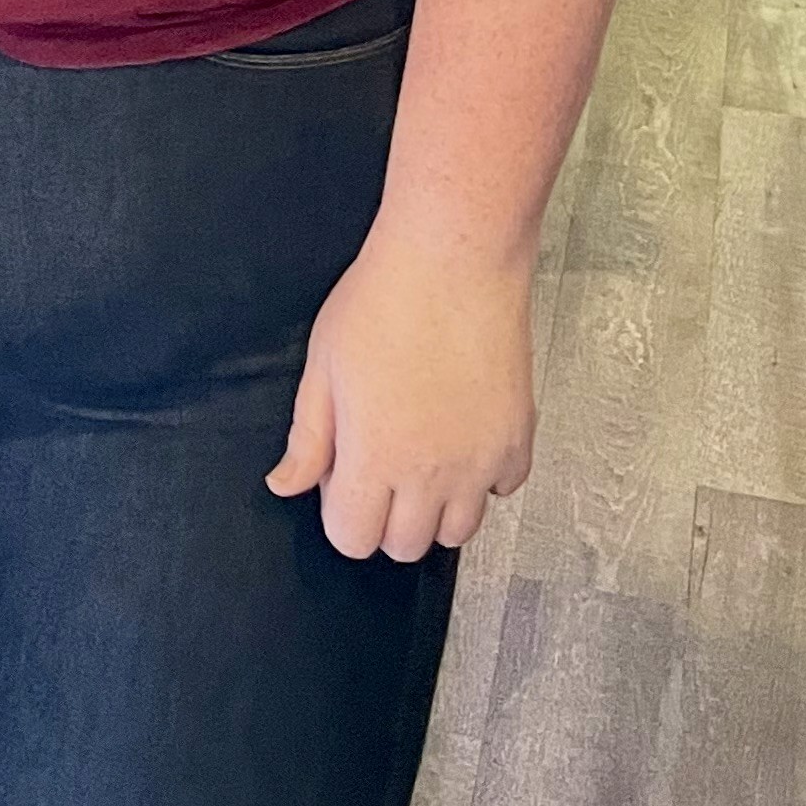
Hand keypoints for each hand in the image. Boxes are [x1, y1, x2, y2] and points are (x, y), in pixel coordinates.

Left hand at [266, 222, 534, 561]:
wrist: (454, 258)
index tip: (342, 471)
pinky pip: (503, 490)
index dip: (341, 510)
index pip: (353, 539)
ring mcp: (481, 462)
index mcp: (374, 459)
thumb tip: (286, 484)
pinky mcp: (519, 440)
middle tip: (381, 459)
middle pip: (405, 546)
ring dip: (435, 507)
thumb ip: (307, 436)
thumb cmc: (383, 299)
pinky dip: (485, 478)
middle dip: (385, 516)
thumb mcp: (323, 364)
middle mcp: (431, 475)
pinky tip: (465, 432)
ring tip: (423, 450)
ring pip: (459, 532)